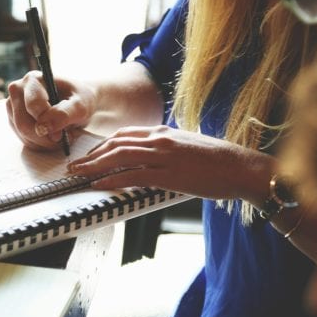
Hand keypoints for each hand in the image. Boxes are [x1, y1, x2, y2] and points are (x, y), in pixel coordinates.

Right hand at [5, 70, 96, 150]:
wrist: (77, 103)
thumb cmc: (79, 100)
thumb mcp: (80, 106)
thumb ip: (64, 114)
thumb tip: (44, 127)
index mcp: (33, 80)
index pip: (33, 105)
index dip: (47, 122)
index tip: (61, 133)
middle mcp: (18, 90)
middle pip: (23, 123)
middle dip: (44, 137)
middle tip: (62, 138)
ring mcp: (13, 106)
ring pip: (22, 134)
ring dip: (43, 142)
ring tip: (60, 135)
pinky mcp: (14, 120)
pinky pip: (24, 139)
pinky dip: (40, 144)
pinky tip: (52, 137)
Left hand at [66, 125, 271, 200]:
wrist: (241, 167)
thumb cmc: (219, 161)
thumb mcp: (188, 146)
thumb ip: (168, 149)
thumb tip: (152, 158)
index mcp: (164, 132)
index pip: (124, 134)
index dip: (103, 145)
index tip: (90, 155)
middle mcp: (160, 139)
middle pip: (116, 143)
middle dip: (92, 155)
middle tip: (75, 165)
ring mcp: (163, 155)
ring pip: (119, 157)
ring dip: (94, 166)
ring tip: (79, 175)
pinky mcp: (169, 174)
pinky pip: (133, 176)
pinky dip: (112, 180)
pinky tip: (99, 185)